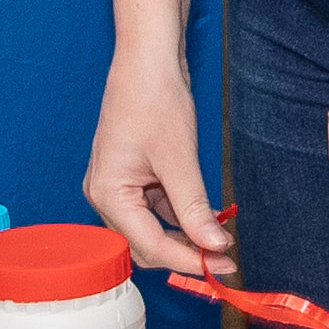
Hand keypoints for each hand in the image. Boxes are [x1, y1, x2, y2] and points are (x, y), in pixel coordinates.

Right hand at [86, 50, 234, 279]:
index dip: (187, 260)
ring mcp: (116, 186)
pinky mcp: (130, 177)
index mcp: (108, 193)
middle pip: (144, 245)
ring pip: (150, 230)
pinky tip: (205, 219)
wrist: (147, 61)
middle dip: (183, 254)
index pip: (149, 245)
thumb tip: (214, 246)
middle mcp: (105, 195)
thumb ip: (194, 209)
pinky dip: (178, 217)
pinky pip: (153, 210)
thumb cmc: (154, 100)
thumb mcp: (180, 160)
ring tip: (218, 242)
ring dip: (183, 238)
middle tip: (223, 260)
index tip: (222, 266)